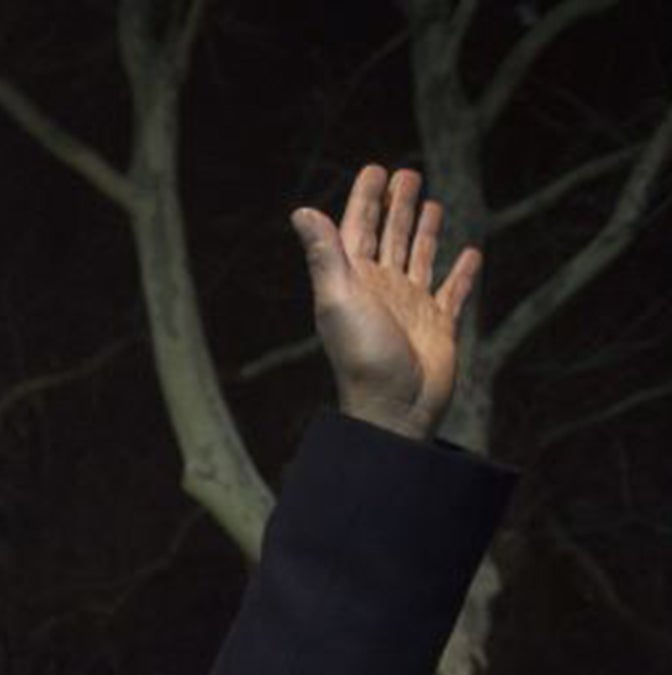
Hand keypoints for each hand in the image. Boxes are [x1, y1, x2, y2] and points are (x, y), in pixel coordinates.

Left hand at [290, 165, 479, 439]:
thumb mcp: (338, 299)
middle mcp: (382, 290)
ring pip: (419, 257)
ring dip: (424, 230)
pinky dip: (462, 273)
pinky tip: (471, 253)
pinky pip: (453, 292)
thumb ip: (324, 255)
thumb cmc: (363, 357)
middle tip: (407, 173)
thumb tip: (301, 211)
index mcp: (354, 281)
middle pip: (390, 237)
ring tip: (431, 203)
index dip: (365, 199)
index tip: (375, 169)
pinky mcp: (438, 326)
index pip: (357, 228)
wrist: (394, 407)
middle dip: (397, 205)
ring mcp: (411, 307)